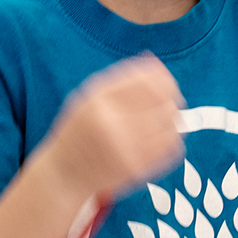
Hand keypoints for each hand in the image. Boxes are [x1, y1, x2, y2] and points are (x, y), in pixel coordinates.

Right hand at [47, 55, 183, 199]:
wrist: (64, 175)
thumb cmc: (78, 131)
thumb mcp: (88, 98)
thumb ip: (120, 79)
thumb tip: (156, 63)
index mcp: (98, 102)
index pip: (146, 82)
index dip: (164, 79)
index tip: (168, 82)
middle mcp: (111, 125)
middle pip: (163, 103)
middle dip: (172, 99)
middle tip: (171, 101)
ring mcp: (125, 150)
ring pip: (171, 126)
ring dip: (174, 119)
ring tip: (166, 119)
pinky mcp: (137, 170)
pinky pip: (171, 149)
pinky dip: (173, 138)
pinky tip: (162, 137)